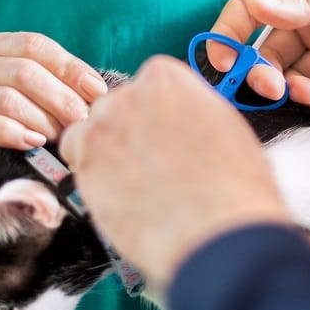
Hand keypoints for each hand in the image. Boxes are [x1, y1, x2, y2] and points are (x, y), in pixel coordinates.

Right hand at [0, 32, 107, 157]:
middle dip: (62, 99)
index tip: (98, 93)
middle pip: (25, 72)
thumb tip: (99, 93)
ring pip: (8, 99)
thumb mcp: (34, 88)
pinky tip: (34, 144)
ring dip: (43, 120)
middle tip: (82, 122)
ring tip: (60, 137)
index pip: (36, 46)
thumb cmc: (12, 111)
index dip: (70, 68)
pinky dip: (14, 133)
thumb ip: (60, 81)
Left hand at [59, 55, 290, 290]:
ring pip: (91, 130)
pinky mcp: (84, 163)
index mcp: (166, 78)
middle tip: (150, 163)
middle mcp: (130, 95)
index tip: (163, 132)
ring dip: (106, 150)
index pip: (149, 84)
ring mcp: (103, 128)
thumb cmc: (233, 186)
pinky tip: (117, 192)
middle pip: (117, 105)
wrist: (216, 231)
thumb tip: (181, 119)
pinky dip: (91, 173)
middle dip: (130, 130)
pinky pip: (75, 158)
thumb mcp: (224, 126)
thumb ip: (192, 110)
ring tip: (134, 181)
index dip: (157, 114)